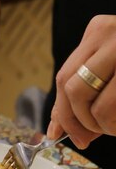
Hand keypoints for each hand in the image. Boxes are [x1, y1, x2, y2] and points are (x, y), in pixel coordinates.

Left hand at [47, 14, 115, 148]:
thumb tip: (58, 128)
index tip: (61, 134)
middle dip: (78, 122)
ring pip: (100, 107)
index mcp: (99, 31)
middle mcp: (112, 34)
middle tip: (88, 137)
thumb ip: (89, 88)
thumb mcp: (113, 64)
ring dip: (104, 127)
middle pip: (74, 90)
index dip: (62, 111)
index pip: (64, 76)